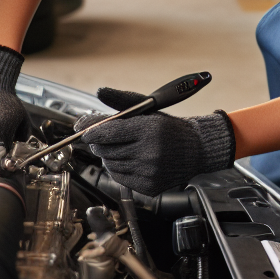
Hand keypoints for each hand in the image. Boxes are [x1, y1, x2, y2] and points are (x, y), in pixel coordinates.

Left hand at [75, 87, 235, 196]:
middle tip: (104, 137)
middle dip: (99, 143)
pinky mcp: (149, 187)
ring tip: (122, 148)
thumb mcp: (148, 108)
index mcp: (149, 129)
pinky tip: (129, 160)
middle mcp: (150, 152)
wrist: (196, 149)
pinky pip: (120, 178)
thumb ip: (122, 100)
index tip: (83, 131)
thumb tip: (99, 91)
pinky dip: (118, 169)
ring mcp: (150, 172)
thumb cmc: (169, 127)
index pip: (108, 132)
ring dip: (109, 156)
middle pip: (106, 150)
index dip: (91, 132)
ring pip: (110, 165)